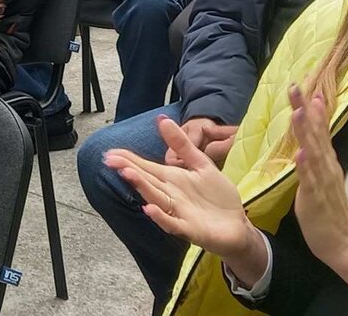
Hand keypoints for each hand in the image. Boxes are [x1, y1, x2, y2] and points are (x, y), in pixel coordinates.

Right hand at [104, 115, 255, 259]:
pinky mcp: (190, 229)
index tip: (110, 152)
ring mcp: (179, 212)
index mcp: (172, 179)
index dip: (128, 159)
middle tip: (109, 160)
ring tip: (127, 174)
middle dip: (129, 170)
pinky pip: (173, 223)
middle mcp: (170, 195)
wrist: (237, 225)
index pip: (146, 167)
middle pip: (147, 180)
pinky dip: (161, 216)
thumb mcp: (200, 163)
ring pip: (156, 198)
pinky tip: (149, 208)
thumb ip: (181, 144)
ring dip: (141, 187)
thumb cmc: (217, 196)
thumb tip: (162, 119)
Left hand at [289, 84, 347, 294]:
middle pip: (315, 134)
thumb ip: (315, 159)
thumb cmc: (329, 212)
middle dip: (305, 110)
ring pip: (313, 152)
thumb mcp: (320, 179)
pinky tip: (301, 153)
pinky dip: (306, 166)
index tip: (306, 87)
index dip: (313, 110)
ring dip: (307, 131)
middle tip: (296, 87)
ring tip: (299, 111)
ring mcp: (322, 182)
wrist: (345, 244)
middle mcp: (326, 168)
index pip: (319, 132)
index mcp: (326, 163)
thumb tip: (306, 141)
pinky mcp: (316, 199)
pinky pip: (310, 181)